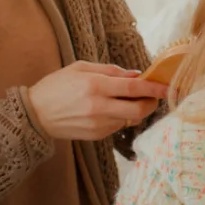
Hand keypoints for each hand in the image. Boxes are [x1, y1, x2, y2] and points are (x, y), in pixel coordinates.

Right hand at [27, 61, 167, 140]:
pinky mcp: (96, 135)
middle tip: (152, 96)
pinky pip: (118, 125)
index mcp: (96, 85)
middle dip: (151, 103)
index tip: (169, 86)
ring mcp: (98, 124)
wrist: (35, 115)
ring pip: (130, 118)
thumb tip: (136, 74)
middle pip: (139, 109)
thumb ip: (110, 71)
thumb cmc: (57, 86)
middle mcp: (99, 106)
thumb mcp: (81, 68)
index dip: (155, 87)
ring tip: (124, 99)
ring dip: (134, 109)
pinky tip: (108, 110)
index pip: (135, 87)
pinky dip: (120, 117)